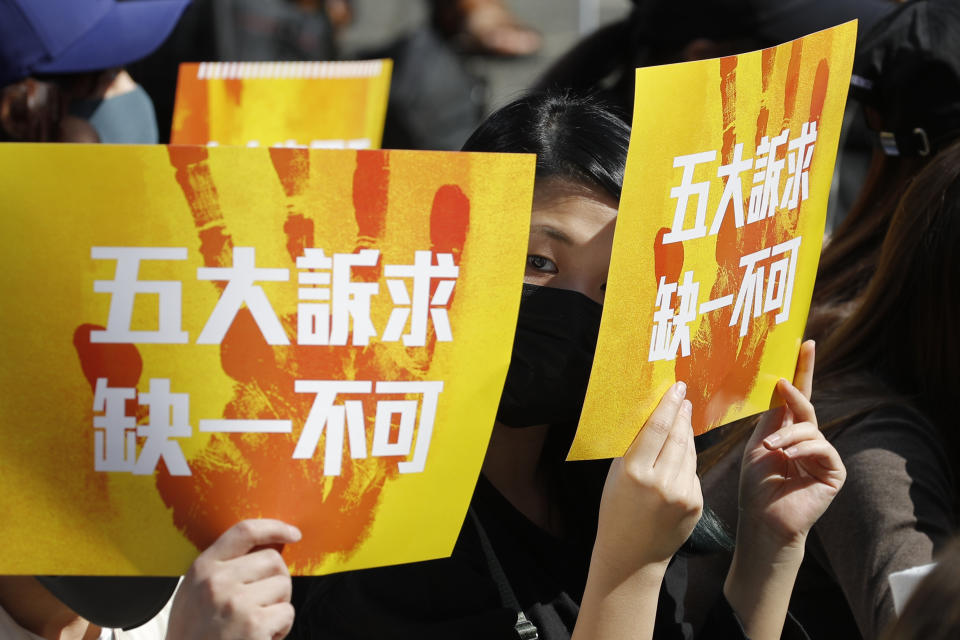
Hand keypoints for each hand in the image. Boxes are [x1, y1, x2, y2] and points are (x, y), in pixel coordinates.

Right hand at [166, 519, 301, 639]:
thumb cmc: (195, 637)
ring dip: (278, 607)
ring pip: (283, 585)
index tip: (293, 534)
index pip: (244, 532)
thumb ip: (221, 570)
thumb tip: (265, 550)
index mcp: (202, 569)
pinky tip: (261, 639)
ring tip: (257, 625)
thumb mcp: (193, 596)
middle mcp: (217, 581)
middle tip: (263, 606)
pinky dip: (281, 628)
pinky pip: (287, 613)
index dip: (274, 527)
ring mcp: (236, 602)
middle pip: (273, 560)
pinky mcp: (254, 624)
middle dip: (277, 581)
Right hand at [594, 381, 702, 575]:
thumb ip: (632, 449)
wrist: (631, 557)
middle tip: (683, 396)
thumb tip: (650, 416)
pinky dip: (687, 460)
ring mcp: (682, 495)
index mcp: (635, 474)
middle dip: (682, 414)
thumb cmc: (616, 511)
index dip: (668, 405)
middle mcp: (661, 483)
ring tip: (685, 416)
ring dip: (688, 432)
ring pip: (690, 452)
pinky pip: (693, 472)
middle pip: (678, 437)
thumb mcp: (615, 477)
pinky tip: (681, 453)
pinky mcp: (696, 504)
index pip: (656, 429)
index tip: (676, 388)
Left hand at [738, 340, 845, 548]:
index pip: (796, 396)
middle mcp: (808, 439)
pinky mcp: (833, 471)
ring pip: (810, 428)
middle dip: (797, 390)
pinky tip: (787, 458)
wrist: (762, 520)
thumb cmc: (755, 486)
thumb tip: (780, 384)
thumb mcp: (757, 443)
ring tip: (771, 449)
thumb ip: (771, 417)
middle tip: (783, 381)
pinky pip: (821, 448)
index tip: (805, 344)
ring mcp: (822, 454)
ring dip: (788, 436)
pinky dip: (803, 449)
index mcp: (788, 430)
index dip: (802, 370)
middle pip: (807, 404)